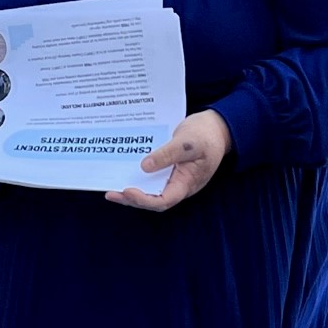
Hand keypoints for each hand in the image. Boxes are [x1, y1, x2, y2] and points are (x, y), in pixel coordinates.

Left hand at [105, 109, 231, 211]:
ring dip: (132, 190)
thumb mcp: (187, 143)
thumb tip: (144, 167)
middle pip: (153, 200)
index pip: (164, 200)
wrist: (216, 128)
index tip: (127, 191)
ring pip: (151, 190)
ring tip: (112, 186)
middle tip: (111, 193)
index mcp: (186, 183)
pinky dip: (137, 176)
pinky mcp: (168, 169)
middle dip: (132, 199)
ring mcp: (173, 178)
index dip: (144, 200)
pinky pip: (151, 177)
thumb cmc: (205, 135)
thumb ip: (168, 154)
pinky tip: (124, 171)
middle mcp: (178, 184)